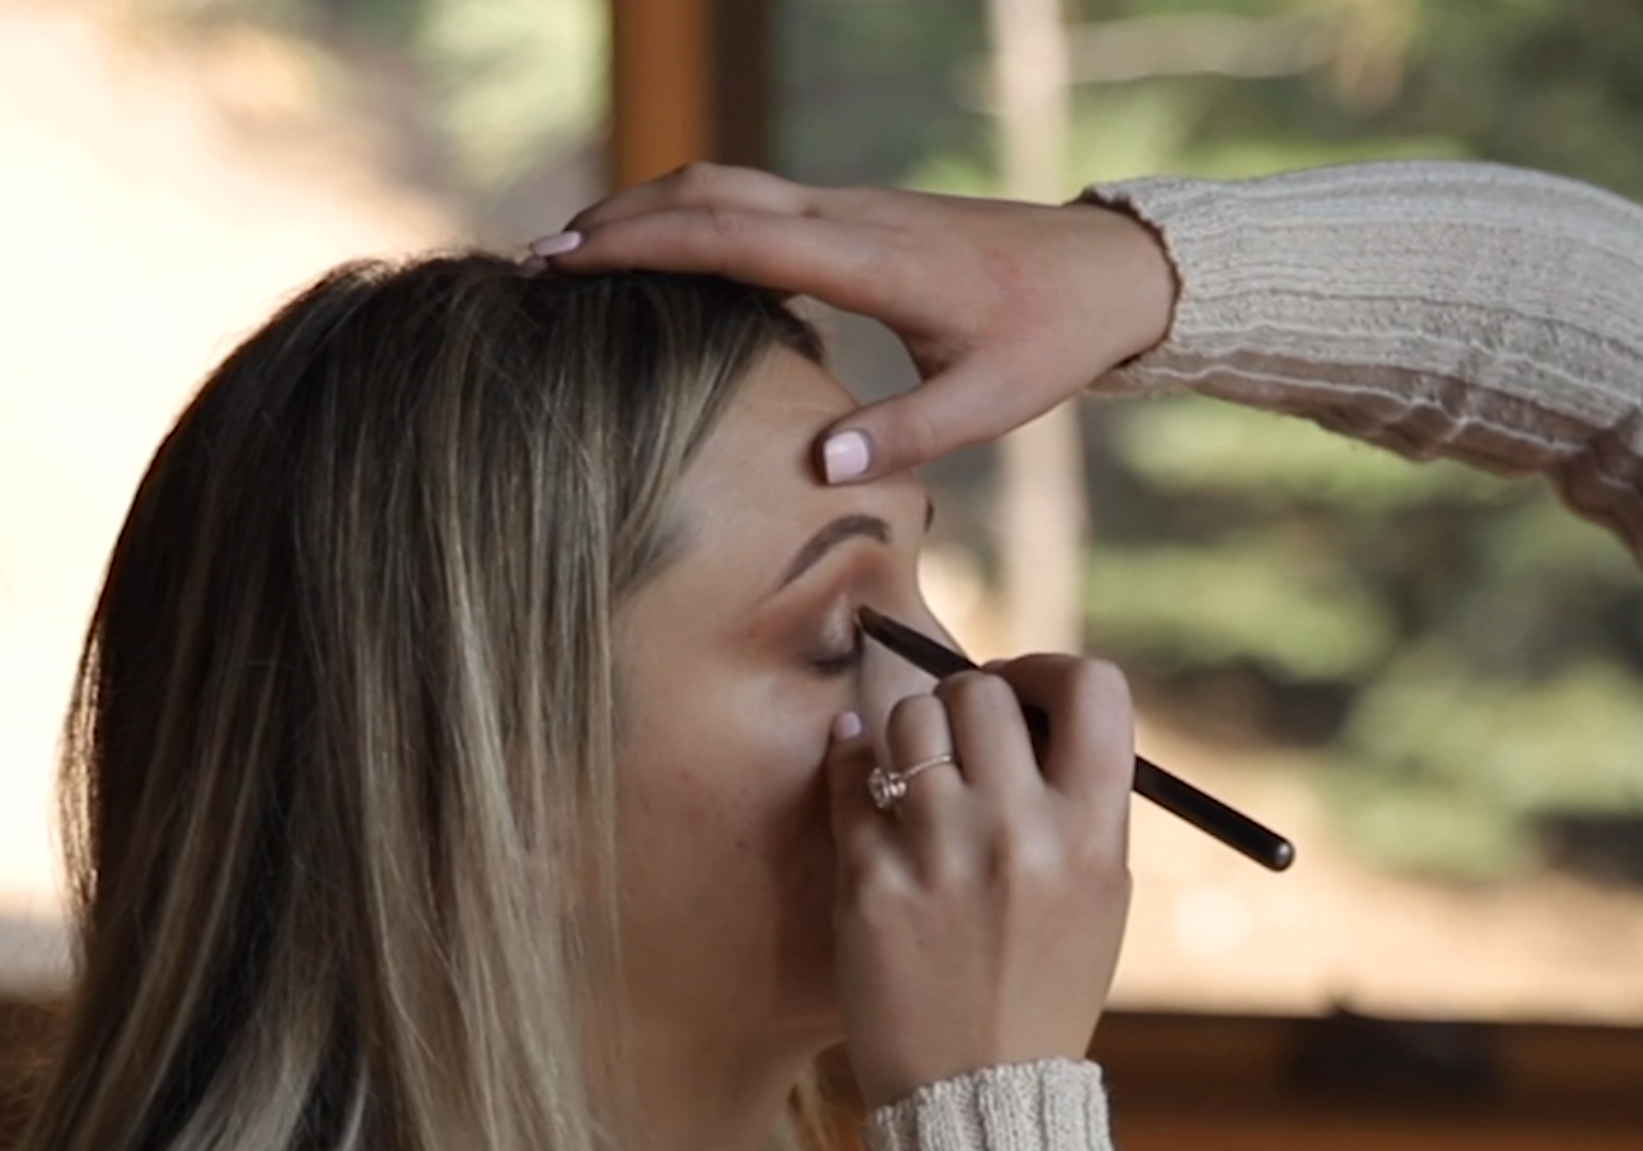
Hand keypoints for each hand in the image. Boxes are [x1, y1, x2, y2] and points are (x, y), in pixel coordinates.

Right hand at [554, 164, 1178, 482]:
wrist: (1103, 271)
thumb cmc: (1048, 339)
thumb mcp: (991, 404)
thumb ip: (905, 436)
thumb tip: (819, 471)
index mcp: (876, 263)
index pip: (738, 238)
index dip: (646, 246)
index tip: (570, 265)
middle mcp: (852, 219)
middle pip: (712, 193)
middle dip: (620, 219)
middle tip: (538, 262)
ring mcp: (852, 209)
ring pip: (730, 187)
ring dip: (650, 210)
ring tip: (577, 254)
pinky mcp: (856, 216)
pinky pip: (757, 202)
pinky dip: (693, 217)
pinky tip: (661, 253)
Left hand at [828, 655, 1135, 1101]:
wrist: (980, 1096)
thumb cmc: (1043, 991)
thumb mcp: (1098, 898)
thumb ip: (1077, 803)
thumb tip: (1031, 705)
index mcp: (1093, 837)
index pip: (1093, 690)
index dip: (1049, 671)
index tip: (1021, 691)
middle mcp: (1021, 836)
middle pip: (984, 693)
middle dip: (965, 702)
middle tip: (957, 737)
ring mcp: (942, 859)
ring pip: (910, 723)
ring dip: (909, 737)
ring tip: (913, 777)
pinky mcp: (872, 886)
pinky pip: (850, 780)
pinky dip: (851, 767)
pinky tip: (859, 775)